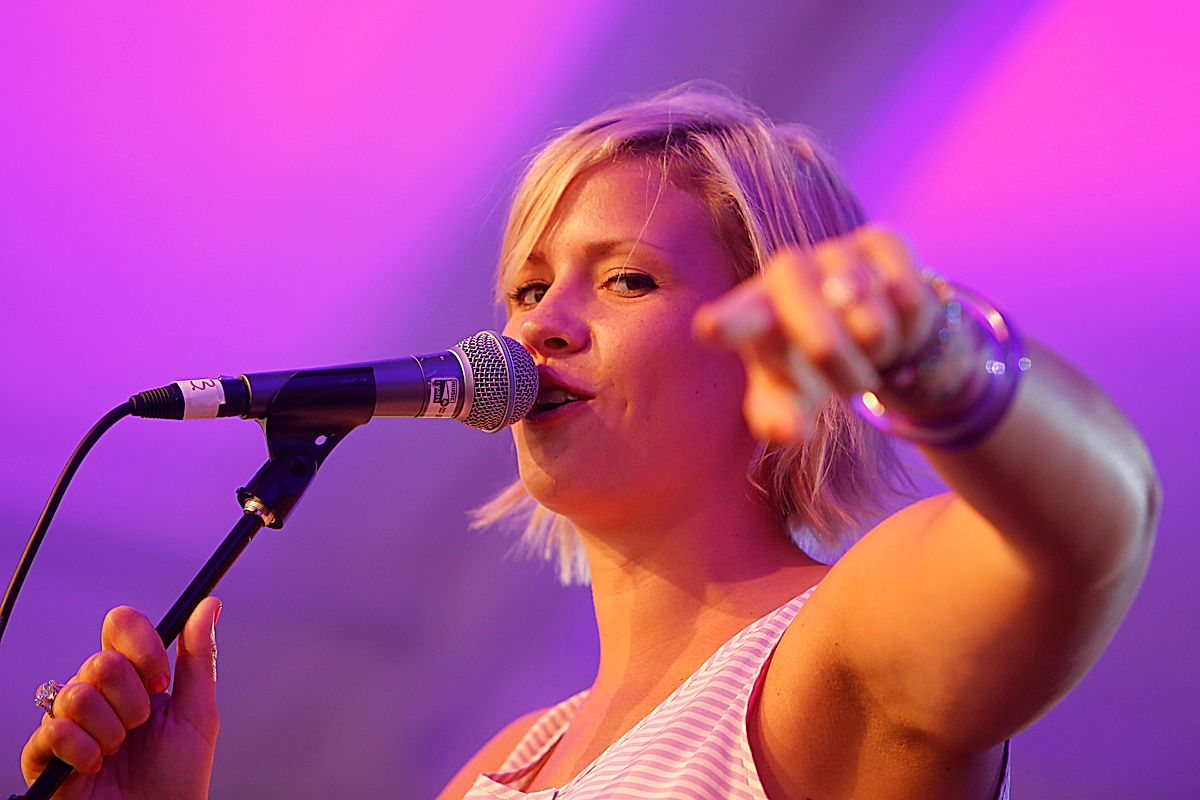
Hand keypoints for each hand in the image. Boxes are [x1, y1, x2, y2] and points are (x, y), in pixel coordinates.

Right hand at [20, 597, 221, 799]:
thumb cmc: (178, 778)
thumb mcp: (198, 713)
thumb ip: (197, 657)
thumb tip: (208, 605)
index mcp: (135, 678)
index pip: (120, 626)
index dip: (141, 645)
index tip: (161, 679)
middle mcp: (99, 694)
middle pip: (100, 661)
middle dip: (132, 700)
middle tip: (140, 727)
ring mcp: (70, 723)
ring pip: (76, 694)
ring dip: (111, 730)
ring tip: (119, 751)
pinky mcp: (45, 756)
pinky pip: (53, 730)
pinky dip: (84, 750)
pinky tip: (97, 765)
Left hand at [694, 227, 940, 442]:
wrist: (868, 323)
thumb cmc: (810, 364)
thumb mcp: (791, 396)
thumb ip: (779, 418)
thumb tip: (788, 431)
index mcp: (754, 313)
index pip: (738, 319)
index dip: (727, 324)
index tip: (710, 328)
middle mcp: (787, 272)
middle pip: (826, 345)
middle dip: (845, 376)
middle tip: (846, 382)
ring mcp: (832, 251)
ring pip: (874, 327)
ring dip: (878, 352)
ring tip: (865, 342)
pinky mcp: (880, 240)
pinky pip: (908, 298)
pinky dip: (908, 325)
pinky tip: (892, 314)